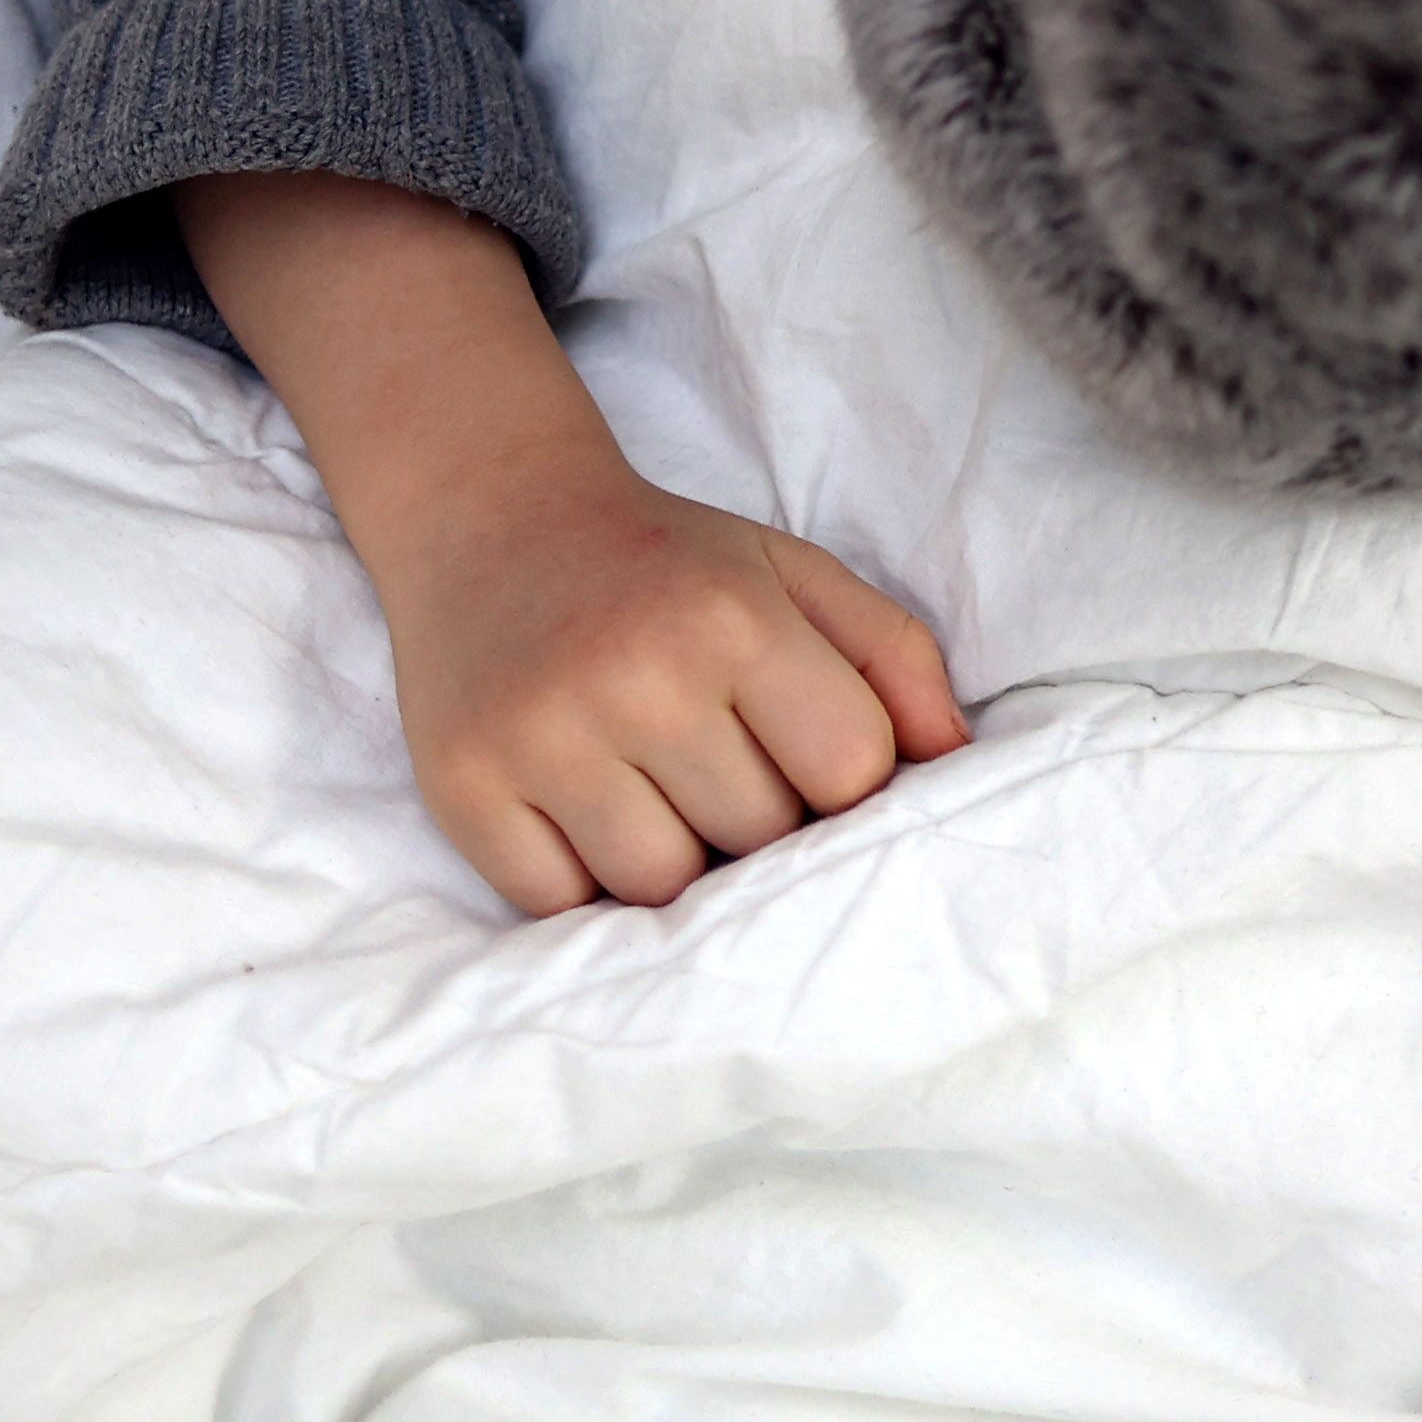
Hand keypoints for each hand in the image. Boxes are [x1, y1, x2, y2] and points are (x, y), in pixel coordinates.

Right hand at [180, 169, 970, 914]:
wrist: (491, 516)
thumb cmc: (669, 562)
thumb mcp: (794, 574)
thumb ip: (894, 659)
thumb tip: (957, 764)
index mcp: (734, 620)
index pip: (849, 773)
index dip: (843, 780)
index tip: (807, 754)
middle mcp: (637, 679)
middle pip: (757, 838)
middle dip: (758, 820)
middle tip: (718, 761)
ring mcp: (542, 738)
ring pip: (660, 887)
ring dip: (675, 860)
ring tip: (658, 792)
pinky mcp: (464, 786)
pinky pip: (556, 905)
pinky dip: (582, 882)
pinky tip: (585, 811)